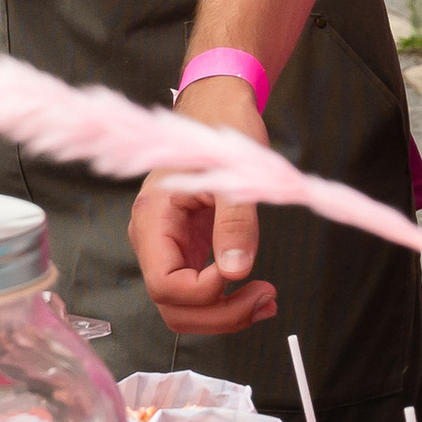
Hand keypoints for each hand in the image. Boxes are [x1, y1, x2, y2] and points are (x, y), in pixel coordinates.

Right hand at [130, 78, 278, 339]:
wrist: (216, 106)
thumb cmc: (218, 129)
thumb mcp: (233, 173)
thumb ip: (235, 223)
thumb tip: (237, 271)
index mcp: (153, 219)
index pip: (165, 284)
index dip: (203, 292)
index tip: (240, 272)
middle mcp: (154, 240)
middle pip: (173, 306)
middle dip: (219, 314)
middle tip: (267, 298)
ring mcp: (169, 247)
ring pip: (185, 307)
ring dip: (225, 314)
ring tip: (268, 301)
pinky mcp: (188, 249)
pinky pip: (199, 291)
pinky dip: (227, 301)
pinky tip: (257, 294)